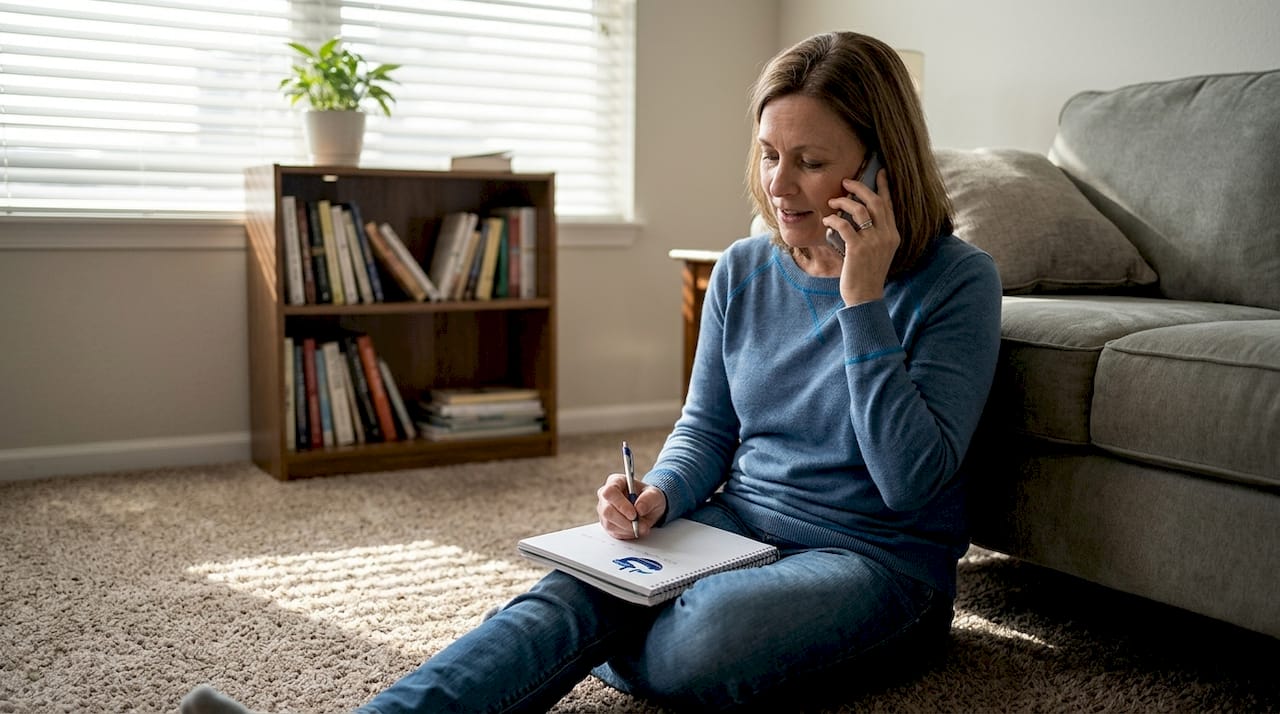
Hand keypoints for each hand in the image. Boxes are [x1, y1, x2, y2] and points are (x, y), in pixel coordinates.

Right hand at [596, 473, 666, 538]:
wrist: (649, 508)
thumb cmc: (649, 497)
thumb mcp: (655, 495)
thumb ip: (648, 499)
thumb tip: (639, 508)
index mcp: (615, 481)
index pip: (610, 492)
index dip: (620, 504)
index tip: (634, 514)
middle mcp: (606, 496)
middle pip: (607, 511)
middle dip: (625, 521)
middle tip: (641, 525)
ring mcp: (604, 510)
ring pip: (609, 524)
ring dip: (628, 529)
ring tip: (642, 527)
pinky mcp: (607, 523)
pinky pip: (613, 532)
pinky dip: (627, 533)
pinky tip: (636, 529)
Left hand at [823, 169, 900, 305]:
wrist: (865, 298)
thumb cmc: (867, 275)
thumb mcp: (878, 252)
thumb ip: (875, 234)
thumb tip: (860, 216)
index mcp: (893, 235)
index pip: (889, 205)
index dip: (884, 187)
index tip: (880, 172)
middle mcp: (886, 236)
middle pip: (875, 202)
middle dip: (860, 187)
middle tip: (845, 182)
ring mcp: (873, 242)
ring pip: (860, 210)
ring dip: (843, 202)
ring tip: (832, 202)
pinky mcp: (857, 249)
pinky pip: (844, 226)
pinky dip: (834, 219)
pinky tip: (827, 220)